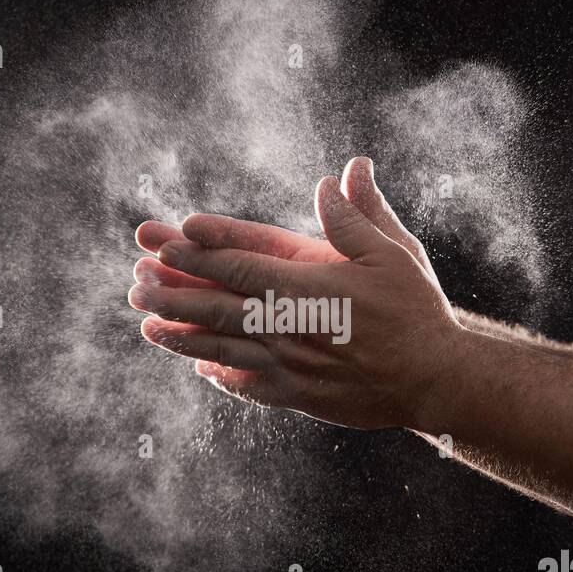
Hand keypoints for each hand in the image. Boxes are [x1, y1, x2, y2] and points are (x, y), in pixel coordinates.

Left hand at [129, 158, 462, 430]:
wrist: (435, 380)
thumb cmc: (416, 312)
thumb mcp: (393, 254)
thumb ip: (358, 217)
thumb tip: (338, 175)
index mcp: (306, 287)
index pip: (240, 264)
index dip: (201, 251)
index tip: (170, 238)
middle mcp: (288, 327)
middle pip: (217, 307)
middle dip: (173, 292)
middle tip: (137, 282)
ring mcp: (289, 365)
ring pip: (222, 348)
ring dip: (181, 335)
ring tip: (147, 324)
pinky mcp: (298, 396)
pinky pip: (248, 385)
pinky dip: (221, 375)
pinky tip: (201, 368)